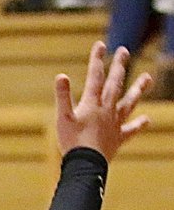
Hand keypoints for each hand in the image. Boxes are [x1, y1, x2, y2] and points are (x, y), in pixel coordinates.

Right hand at [54, 42, 150, 161]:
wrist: (86, 164)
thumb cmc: (72, 142)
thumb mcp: (62, 118)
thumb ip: (62, 96)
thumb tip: (60, 76)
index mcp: (92, 104)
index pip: (95, 77)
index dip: (97, 60)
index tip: (101, 45)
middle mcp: (107, 110)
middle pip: (115, 84)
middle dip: (119, 67)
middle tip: (124, 51)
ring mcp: (114, 123)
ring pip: (129, 103)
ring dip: (138, 90)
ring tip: (147, 78)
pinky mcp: (117, 138)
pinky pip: (130, 130)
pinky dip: (138, 125)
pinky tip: (146, 120)